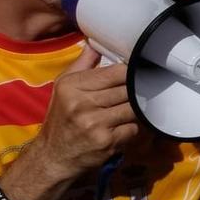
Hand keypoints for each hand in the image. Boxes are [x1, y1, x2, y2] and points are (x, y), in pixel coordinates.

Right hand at [30, 48, 139, 178]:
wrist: (53, 156)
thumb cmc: (61, 118)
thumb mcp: (63, 87)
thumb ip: (83, 64)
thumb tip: (97, 42)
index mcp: (72, 86)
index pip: (116, 71)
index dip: (132, 71)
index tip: (140, 72)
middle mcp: (82, 104)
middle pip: (128, 89)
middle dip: (137, 91)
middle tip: (145, 91)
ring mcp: (95, 124)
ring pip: (134, 109)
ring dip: (137, 110)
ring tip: (134, 109)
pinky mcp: (107, 142)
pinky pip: (134, 128)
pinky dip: (134, 128)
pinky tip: (125, 127)